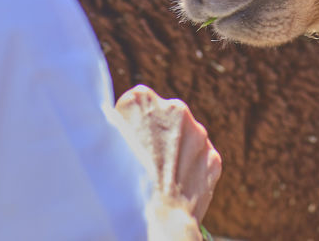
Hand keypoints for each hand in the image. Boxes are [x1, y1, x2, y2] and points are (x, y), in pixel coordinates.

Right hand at [113, 85, 221, 231]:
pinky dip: (189, 170)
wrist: (159, 219)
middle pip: (163, 117)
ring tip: (159, 178)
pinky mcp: (212, 155)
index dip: (131, 125)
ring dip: (175, 152)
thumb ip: (116, 124)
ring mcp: (197, 131)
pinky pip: (199, 159)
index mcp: (140, 99)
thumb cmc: (122, 183)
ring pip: (184, 138)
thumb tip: (113, 118)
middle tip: (144, 161)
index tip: (128, 142)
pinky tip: (176, 186)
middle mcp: (173, 107)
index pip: (136, 103)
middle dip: (157, 134)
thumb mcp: (107, 145)